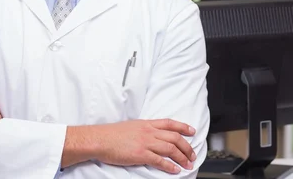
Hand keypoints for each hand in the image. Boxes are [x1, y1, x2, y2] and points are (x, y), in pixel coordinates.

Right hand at [64, 119, 196, 173]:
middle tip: (192, 154)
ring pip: (170, 149)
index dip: (183, 126)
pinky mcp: (140, 154)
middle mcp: (149, 132)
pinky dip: (170, 166)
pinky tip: (175, 170)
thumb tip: (152, 134)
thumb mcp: (132, 126)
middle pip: (174, 137)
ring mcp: (145, 142)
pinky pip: (159, 160)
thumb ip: (144, 129)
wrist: (100, 139)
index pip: (170, 123)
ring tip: (188, 164)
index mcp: (147, 123)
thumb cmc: (112, 134)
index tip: (192, 131)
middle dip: (186, 146)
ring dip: (182, 157)